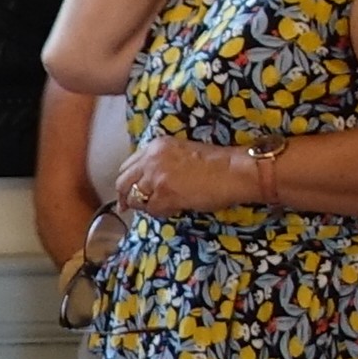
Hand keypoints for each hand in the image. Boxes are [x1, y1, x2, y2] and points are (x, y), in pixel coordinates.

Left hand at [113, 136, 262, 217]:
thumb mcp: (181, 153)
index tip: (126, 192)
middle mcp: (150, 159)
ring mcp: (155, 177)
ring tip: (164, 206)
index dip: (126, 181)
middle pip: (123, 182)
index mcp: (155, 146)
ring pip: (135, 198)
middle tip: (127, 208)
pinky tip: (174, 209)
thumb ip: (160, 163)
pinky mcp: (163, 194)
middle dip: (125, 196)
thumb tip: (146, 183)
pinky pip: (151, 209)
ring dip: (147, 206)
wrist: (234, 170)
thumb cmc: (216, 163)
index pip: (127, 166)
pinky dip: (160, 212)